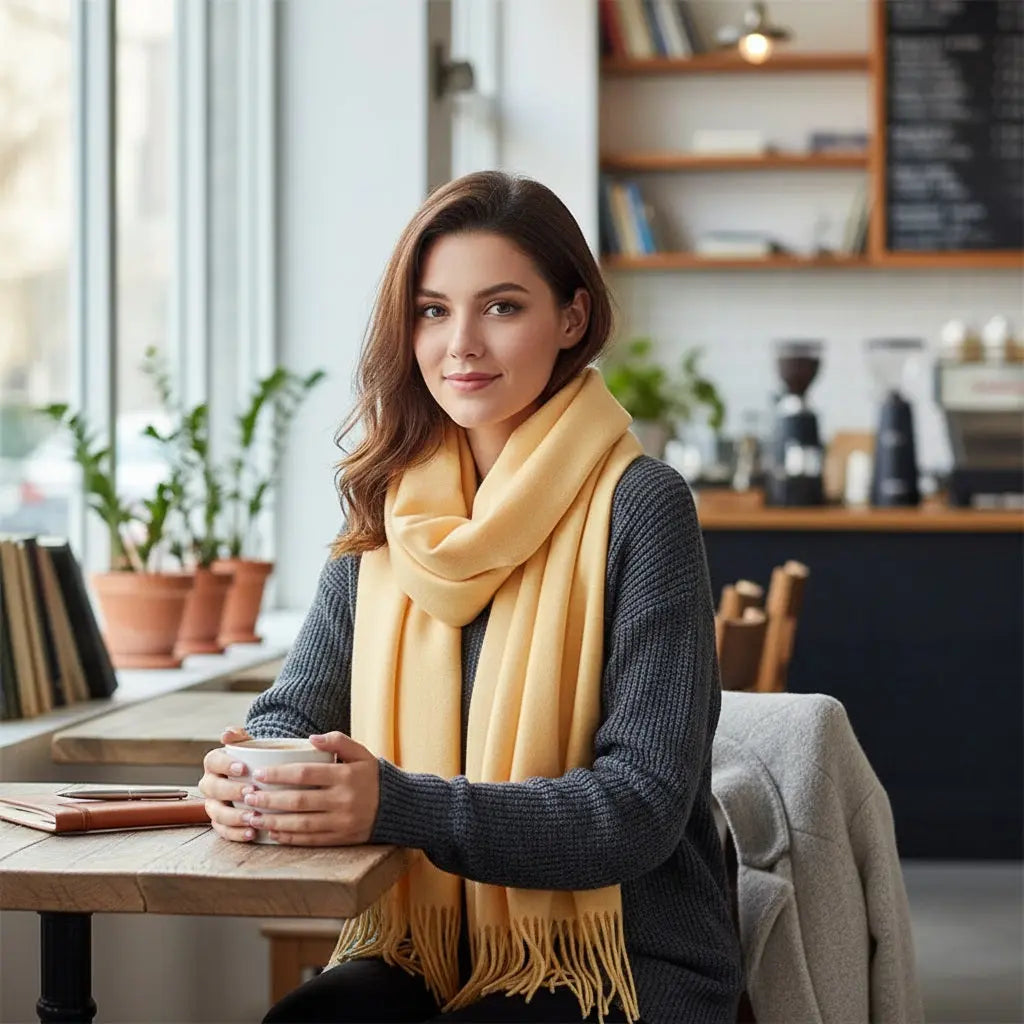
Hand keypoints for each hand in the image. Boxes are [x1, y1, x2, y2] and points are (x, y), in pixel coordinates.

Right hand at [198, 725, 256, 842]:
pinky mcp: (220, 822)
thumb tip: (228, 733)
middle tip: (251, 792)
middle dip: (231, 791)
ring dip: (234, 816)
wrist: (259, 774)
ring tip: (253, 817)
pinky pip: (223, 831)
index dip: (226, 765)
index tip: (243, 768)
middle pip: (213, 789)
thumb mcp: (250, 743)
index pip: (213, 761)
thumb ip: (240, 736)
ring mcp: (213, 804)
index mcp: (214, 763)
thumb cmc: (254, 758)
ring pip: (216, 813)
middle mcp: (210, 784)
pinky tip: (252, 833)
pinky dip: (236, 833)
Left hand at [238, 732, 379, 846]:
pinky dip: (289, 837)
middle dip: (269, 799)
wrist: (399, 807)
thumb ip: (338, 741)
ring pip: (301, 823)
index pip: (306, 774)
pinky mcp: (341, 839)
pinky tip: (273, 833)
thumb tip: (311, 738)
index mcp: (345, 776)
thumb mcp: (361, 753)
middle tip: (247, 797)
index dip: (279, 774)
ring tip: (252, 817)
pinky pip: (311, 840)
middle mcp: (343, 800)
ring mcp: (341, 822)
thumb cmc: (374, 776)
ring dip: (273, 822)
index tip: (258, 774)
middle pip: (299, 801)